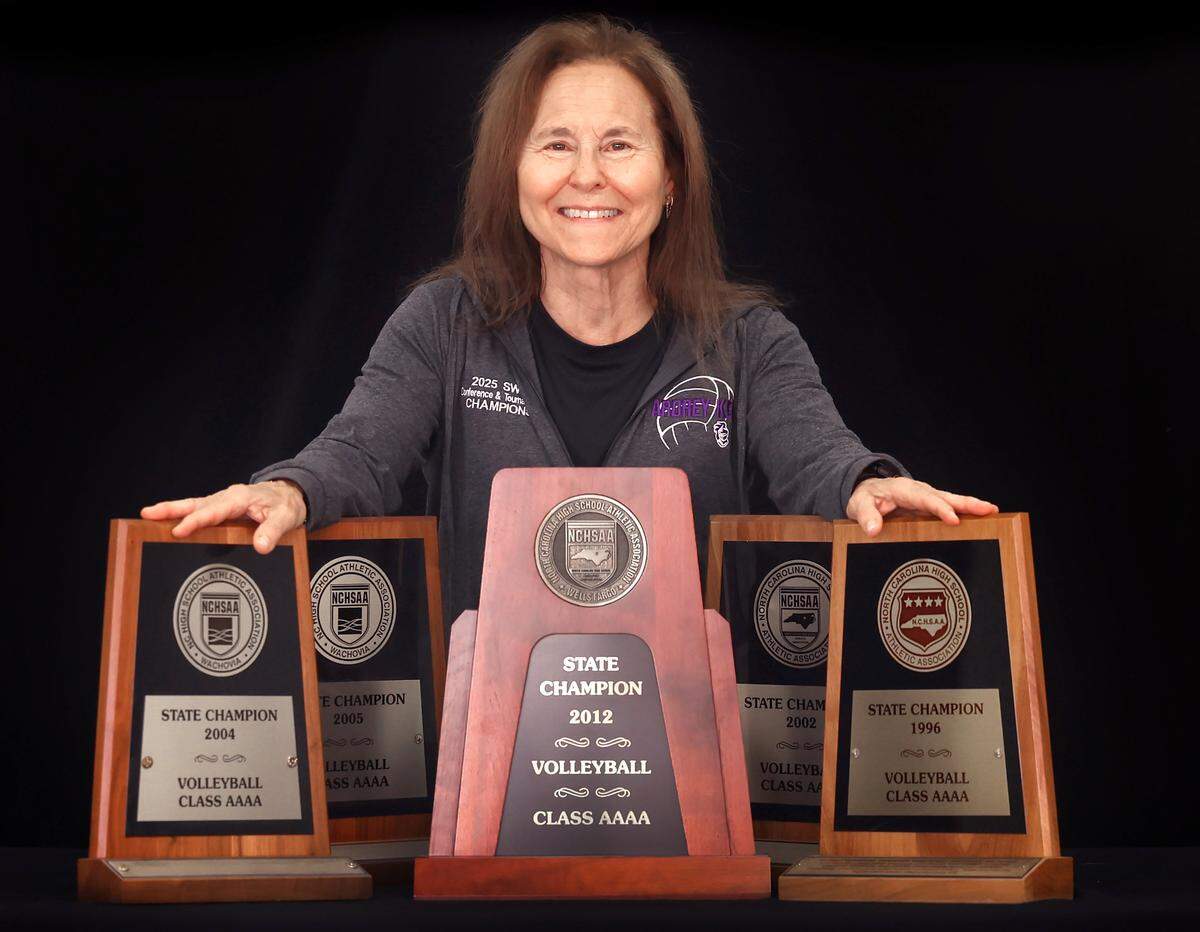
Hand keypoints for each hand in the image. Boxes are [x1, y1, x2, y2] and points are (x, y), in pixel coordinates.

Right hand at [140, 480, 307, 553]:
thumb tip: (261, 546)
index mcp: (240, 498)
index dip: (196, 521)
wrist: (291, 495)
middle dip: (171, 509)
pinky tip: (169, 521)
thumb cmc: (287, 505)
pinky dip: (183, 514)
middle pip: (196, 504)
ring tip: (147, 515)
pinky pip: (200, 510)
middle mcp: (228, 498)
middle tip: (147, 513)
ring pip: (194, 505)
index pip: (214, 511)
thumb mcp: (286, 518)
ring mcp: (223, 502)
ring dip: (172, 510)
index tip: (179, 530)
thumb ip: (273, 531)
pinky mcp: (222, 509)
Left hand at [846, 476, 997, 536]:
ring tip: (992, 511)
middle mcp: (918, 491)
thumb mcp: (857, 505)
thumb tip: (873, 530)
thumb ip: (865, 516)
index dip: (939, 508)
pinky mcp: (929, 505)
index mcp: (902, 490)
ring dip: (971, 506)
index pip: (924, 498)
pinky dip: (965, 511)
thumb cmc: (863, 498)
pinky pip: (949, 506)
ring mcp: (926, 497)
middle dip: (966, 503)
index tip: (953, 519)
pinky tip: (981, 518)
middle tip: (988, 509)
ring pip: (951, 500)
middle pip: (945, 496)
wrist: (865, 491)